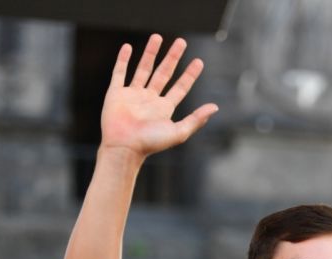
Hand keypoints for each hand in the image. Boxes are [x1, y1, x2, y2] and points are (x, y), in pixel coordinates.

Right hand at [100, 34, 218, 158]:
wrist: (124, 147)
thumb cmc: (151, 143)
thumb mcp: (178, 132)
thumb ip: (196, 119)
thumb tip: (215, 107)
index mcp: (164, 109)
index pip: (180, 87)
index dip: (190, 75)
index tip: (199, 61)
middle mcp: (149, 100)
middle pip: (163, 73)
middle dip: (173, 58)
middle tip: (182, 42)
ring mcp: (132, 96)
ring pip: (143, 69)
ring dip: (150, 53)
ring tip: (157, 37)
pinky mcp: (116, 94)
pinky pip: (119, 73)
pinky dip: (123, 60)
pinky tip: (127, 47)